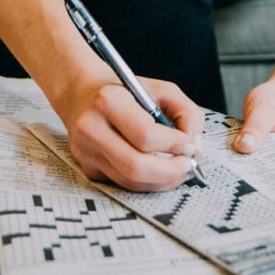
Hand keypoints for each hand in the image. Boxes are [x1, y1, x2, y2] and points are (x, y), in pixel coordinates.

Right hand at [58, 75, 203, 191]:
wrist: (81, 92)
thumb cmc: (124, 90)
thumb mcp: (161, 90)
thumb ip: (186, 113)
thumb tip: (194, 143)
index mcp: (108, 101)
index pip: (145, 135)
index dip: (174, 145)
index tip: (190, 145)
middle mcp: (91, 128)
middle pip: (135, 166)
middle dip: (170, 172)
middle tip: (188, 164)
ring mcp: (86, 151)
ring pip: (130, 181)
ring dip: (162, 181)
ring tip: (178, 169)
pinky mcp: (87, 167)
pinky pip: (123, 184)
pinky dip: (147, 182)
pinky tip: (159, 171)